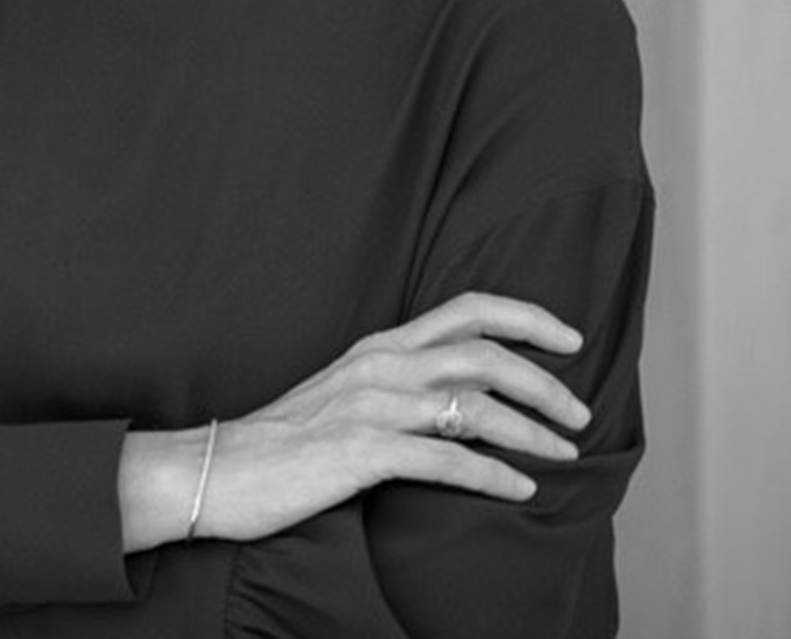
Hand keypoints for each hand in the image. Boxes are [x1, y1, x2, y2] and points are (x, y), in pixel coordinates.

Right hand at [196, 292, 589, 542]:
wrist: (218, 467)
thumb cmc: (285, 439)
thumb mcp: (345, 393)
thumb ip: (396, 383)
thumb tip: (458, 396)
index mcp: (381, 346)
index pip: (467, 309)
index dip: (526, 317)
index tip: (570, 338)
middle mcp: (381, 365)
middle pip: (483, 353)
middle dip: (544, 381)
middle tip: (580, 412)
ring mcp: (372, 406)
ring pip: (474, 404)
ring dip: (531, 430)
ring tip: (564, 454)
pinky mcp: (361, 451)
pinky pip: (445, 459)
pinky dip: (492, 474)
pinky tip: (520, 489)